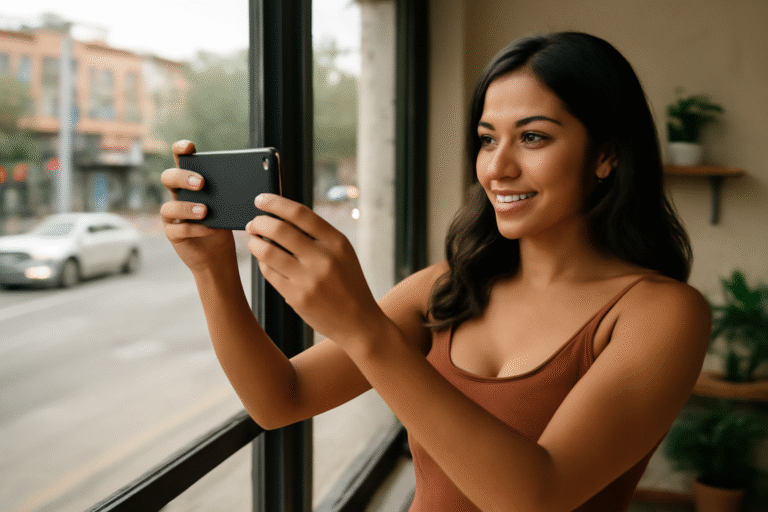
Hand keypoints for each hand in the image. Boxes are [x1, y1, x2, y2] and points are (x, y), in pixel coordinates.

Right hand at [160, 140, 235, 271]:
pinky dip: (195, 228)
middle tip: (202, 183)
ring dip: (187, 207)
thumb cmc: (225, 224)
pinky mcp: (173, 234)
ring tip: (205, 210)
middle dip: (183, 177)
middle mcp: (178, 195)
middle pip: (168, 178)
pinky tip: (210, 228)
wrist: (219, 255)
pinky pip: (178, 229)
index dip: (180, 149)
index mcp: (190, 182)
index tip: (189, 147)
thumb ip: (232, 190)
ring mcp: (173, 216)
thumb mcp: (231, 204)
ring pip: (169, 207)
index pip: (180, 160)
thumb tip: (254, 177)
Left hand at [245, 194, 385, 344]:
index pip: (300, 213)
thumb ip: (318, 236)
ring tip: (254, 241)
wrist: (359, 323)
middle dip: (259, 222)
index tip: (260, 199)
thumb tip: (282, 216)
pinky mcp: (297, 297)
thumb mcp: (343, 254)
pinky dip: (262, 263)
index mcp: (337, 242)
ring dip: (254, 243)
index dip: (275, 203)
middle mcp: (323, 258)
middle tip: (253, 223)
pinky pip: (269, 273)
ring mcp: (309, 279)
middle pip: (279, 229)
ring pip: (268, 251)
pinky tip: (264, 261)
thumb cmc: (348, 284)